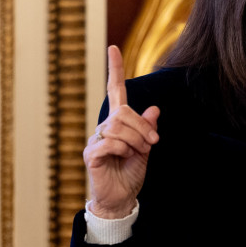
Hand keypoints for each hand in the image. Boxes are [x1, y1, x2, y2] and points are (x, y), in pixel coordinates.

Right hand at [83, 46, 159, 218]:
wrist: (122, 198)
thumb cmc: (131, 173)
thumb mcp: (146, 148)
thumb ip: (147, 129)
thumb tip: (155, 109)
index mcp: (118, 123)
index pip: (115, 91)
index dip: (115, 70)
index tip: (113, 48)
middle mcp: (104, 127)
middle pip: (123, 112)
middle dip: (143, 127)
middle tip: (152, 143)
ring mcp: (95, 140)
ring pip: (117, 127)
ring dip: (135, 140)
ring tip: (139, 152)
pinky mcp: (91, 154)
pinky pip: (109, 142)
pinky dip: (122, 149)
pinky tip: (123, 157)